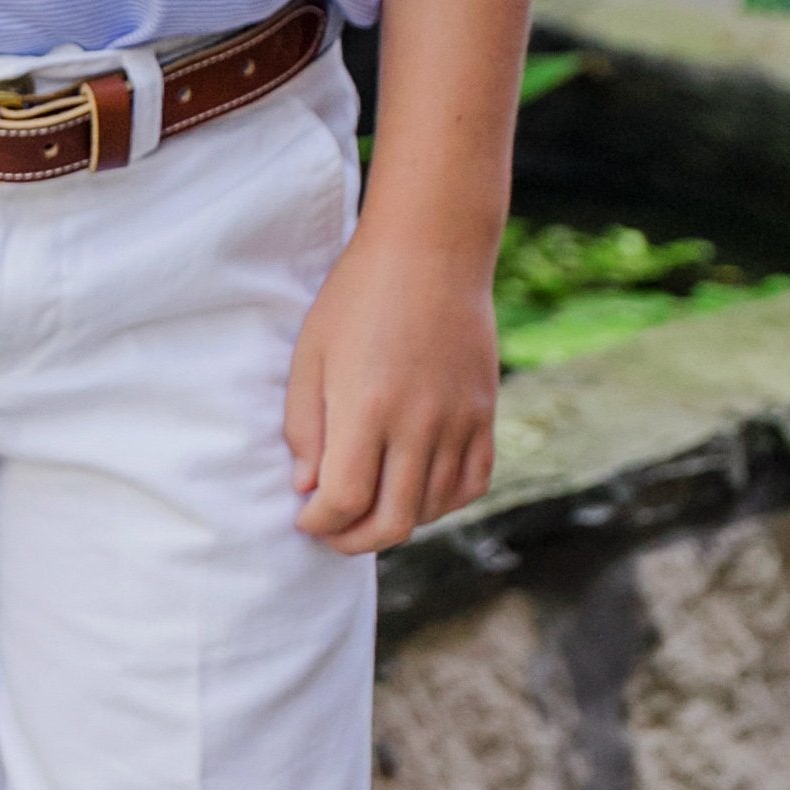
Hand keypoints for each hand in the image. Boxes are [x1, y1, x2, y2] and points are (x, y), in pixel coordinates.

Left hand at [284, 215, 498, 554]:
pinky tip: (416, 491)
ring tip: (368, 507)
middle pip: (392, 521)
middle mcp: (419, 423)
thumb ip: (305, 428)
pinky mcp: (485, 413)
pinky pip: (472, 483)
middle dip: (353, 539)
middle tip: (331, 530)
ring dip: (395, 522)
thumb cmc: (357, 296)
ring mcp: (460, 420)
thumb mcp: (311, 355)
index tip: (304, 516)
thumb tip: (309, 489)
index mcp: (367, 408)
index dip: (319, 522)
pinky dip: (442, 503)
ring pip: (432, 509)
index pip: (344, 500)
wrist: (431, 250)